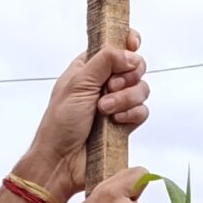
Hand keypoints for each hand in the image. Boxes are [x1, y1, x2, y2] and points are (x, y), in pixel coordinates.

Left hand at [19, 31, 149, 198]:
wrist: (61, 161)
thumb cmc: (60, 122)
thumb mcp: (78, 83)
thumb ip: (105, 61)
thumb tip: (131, 53)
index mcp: (90, 67)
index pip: (116, 44)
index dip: (129, 42)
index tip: (133, 45)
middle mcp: (105, 83)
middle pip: (136, 66)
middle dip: (126, 76)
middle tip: (108, 88)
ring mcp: (116, 104)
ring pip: (141, 89)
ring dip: (125, 98)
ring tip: (104, 110)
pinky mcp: (124, 124)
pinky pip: (142, 111)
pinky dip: (131, 115)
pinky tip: (115, 122)